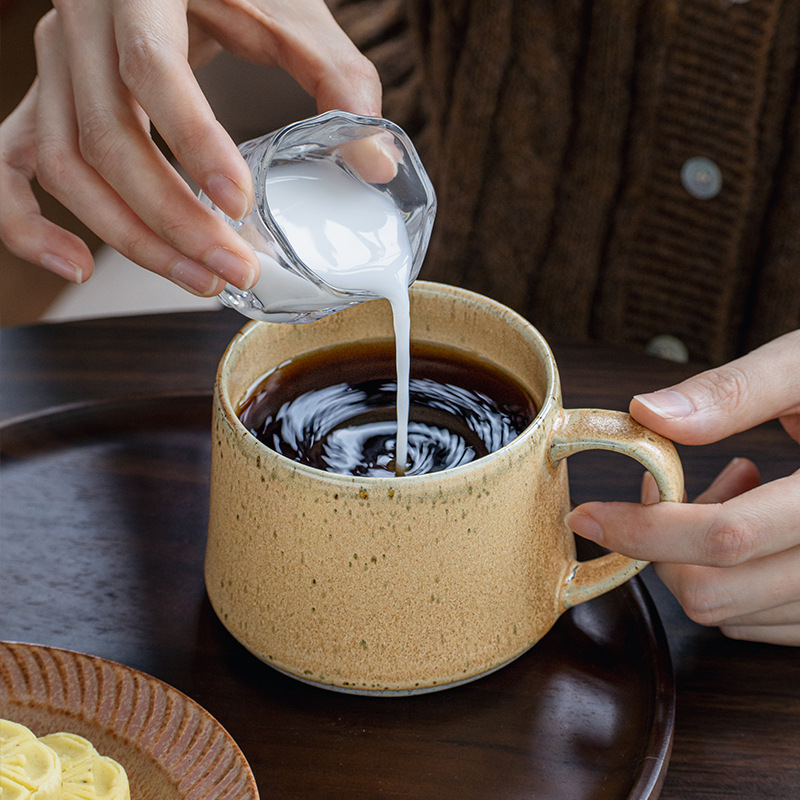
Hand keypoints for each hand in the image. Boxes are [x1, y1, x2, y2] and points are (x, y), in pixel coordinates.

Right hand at [0, 0, 380, 293]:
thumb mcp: (287, 12)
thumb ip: (337, 77)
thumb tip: (377, 163)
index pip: (152, 71)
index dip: (192, 141)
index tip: (239, 202)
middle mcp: (80, 30)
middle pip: (105, 137)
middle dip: (170, 218)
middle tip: (233, 270)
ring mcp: (53, 68)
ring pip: (63, 164)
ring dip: (127, 237)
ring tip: (197, 281)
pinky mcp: (45, 101)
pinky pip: (10, 165)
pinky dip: (25, 223)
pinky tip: (76, 266)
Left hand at [566, 330, 799, 645]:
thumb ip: (734, 390)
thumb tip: (645, 413)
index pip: (724, 536)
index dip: (641, 529)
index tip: (589, 513)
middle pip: (716, 592)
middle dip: (662, 547)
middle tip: (668, 488)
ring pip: (734, 615)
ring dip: (698, 560)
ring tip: (731, 485)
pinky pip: (765, 623)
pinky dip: (732, 580)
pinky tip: (755, 522)